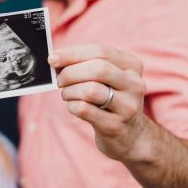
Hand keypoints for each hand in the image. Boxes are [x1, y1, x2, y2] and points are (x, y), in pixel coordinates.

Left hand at [49, 44, 148, 161]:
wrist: (130, 135)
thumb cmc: (111, 100)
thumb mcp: (108, 79)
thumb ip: (87, 64)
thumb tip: (56, 58)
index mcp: (132, 66)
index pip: (100, 51)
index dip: (72, 53)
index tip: (52, 58)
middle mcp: (134, 84)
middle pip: (98, 69)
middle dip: (71, 73)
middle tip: (59, 80)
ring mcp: (127, 106)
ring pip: (91, 90)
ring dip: (70, 91)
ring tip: (67, 94)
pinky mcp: (115, 125)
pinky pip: (84, 109)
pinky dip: (71, 106)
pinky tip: (73, 106)